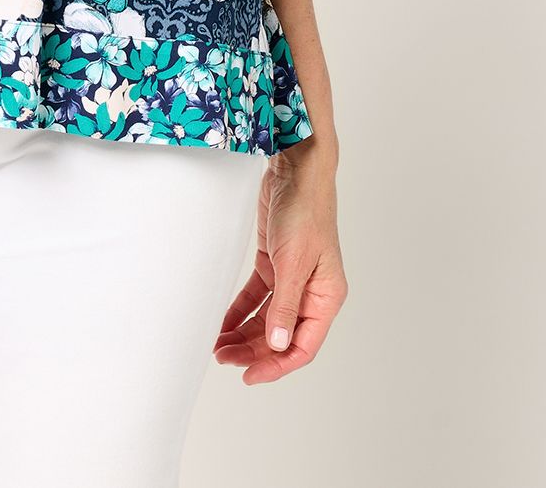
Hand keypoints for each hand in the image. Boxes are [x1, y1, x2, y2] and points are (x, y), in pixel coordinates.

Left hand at [213, 146, 345, 383]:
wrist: (296, 170)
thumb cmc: (305, 211)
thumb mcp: (294, 262)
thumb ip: (286, 305)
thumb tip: (279, 345)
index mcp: (326, 297)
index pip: (303, 345)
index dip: (277, 364)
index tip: (250, 375)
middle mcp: (312, 292)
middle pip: (282, 335)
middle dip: (253, 350)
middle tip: (224, 359)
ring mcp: (292, 278)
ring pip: (267, 318)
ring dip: (244, 333)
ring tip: (218, 346)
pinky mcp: (275, 263)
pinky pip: (256, 297)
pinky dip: (240, 310)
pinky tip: (223, 322)